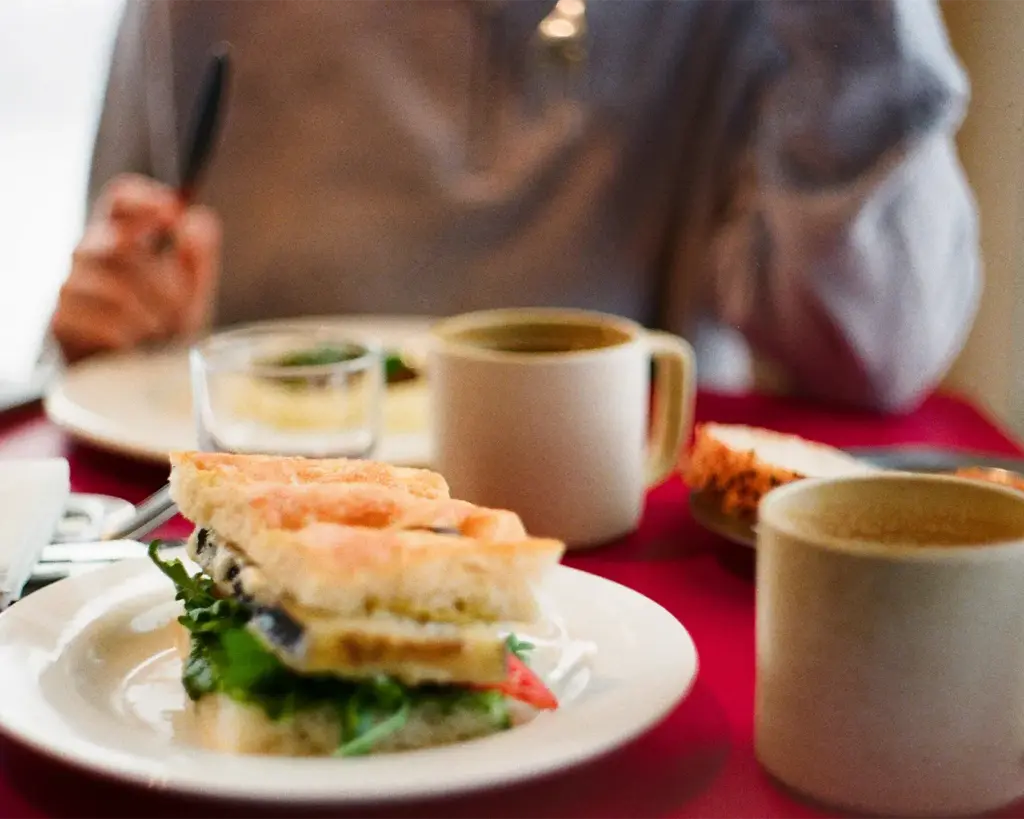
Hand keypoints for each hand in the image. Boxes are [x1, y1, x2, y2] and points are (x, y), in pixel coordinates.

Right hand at [51, 174, 221, 362]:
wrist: (139, 378)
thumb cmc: (165, 327)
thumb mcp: (193, 289)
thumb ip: (200, 253)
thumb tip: (194, 218)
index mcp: (122, 237)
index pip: (121, 199)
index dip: (144, 198)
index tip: (173, 213)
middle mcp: (90, 255)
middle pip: (116, 242)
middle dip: (160, 280)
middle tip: (180, 308)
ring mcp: (71, 287)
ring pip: (107, 285)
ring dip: (145, 313)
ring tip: (160, 332)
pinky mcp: (61, 321)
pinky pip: (94, 321)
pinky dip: (124, 335)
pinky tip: (135, 345)